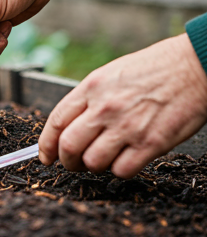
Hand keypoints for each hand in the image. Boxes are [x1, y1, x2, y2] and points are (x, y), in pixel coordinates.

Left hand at [39, 34, 206, 177]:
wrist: (193, 65)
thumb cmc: (152, 68)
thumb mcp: (110, 74)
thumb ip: (88, 99)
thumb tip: (69, 126)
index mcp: (91, 88)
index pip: (56, 122)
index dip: (45, 145)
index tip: (45, 156)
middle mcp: (105, 108)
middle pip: (69, 147)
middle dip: (66, 161)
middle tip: (72, 163)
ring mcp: (127, 126)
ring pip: (92, 163)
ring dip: (94, 167)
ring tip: (103, 158)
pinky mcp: (151, 143)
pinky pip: (122, 170)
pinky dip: (119, 171)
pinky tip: (125, 160)